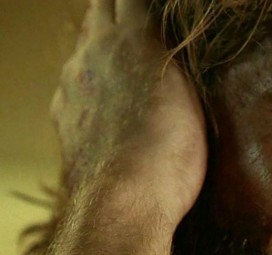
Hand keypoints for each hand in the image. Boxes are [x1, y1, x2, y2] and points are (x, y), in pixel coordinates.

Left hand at [51, 0, 206, 223]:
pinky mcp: (63, 115)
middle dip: (119, 6)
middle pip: (100, 8)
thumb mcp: (189, 95)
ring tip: (127, 56)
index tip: (161, 11)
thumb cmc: (170, 150)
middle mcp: (93, 52)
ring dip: (102, 41)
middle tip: (142, 19)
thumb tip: (168, 42)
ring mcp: (72, 83)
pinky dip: (90, 80)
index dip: (145, 2)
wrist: (125, 200)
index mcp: (130, 39)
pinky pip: (74, 83)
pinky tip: (106, 98)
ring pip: (84, 44)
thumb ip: (173, 60)